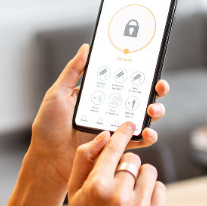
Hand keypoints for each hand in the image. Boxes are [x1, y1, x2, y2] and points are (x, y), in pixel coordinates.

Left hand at [27, 44, 169, 183]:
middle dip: (155, 90)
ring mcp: (115, 128)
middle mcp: (110, 109)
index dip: (140, 72)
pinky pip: (138, 141)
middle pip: (140, 96)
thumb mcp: (58, 93)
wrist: (47, 158)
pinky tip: (148, 133)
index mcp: (99, 94)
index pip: (124, 79)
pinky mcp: (117, 147)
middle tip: (159, 87)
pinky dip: (148, 137)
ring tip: (152, 110)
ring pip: (143, 117)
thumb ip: (73, 71)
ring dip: (155, 111)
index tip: (150, 66)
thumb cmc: (48, 126)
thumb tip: (86, 48)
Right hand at [66, 122, 165, 205]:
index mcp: (97, 187)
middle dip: (126, 166)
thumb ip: (84, 159)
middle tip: (117, 183)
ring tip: (128, 195)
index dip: (122, 133)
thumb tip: (106, 135)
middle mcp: (119, 196)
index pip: (114, 149)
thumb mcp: (74, 192)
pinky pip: (160, 187)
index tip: (130, 123)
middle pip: (132, 159)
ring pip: (148, 171)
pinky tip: (138, 204)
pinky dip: (151, 191)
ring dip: (140, 177)